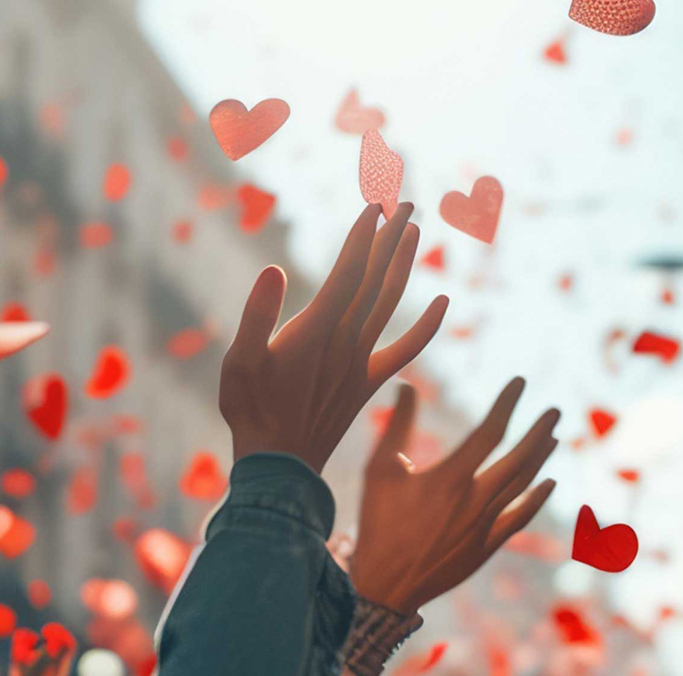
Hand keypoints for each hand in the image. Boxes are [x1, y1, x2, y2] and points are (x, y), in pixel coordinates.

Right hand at [220, 203, 447, 473]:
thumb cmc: (251, 414)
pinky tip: (443, 303)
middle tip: (405, 201)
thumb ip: (256, 317)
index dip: (364, 236)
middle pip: (375, 278)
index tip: (376, 205)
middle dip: (391, 237)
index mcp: (316, 329)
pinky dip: (427, 326)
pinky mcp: (369, 383)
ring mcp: (361, 361)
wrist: (280, 467)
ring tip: (416, 231)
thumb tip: (273, 271)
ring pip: (390, 302)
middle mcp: (346, 340)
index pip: (349, 271)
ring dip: (404, 265)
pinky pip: (407, 349)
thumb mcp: (238, 364)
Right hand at [351, 378, 558, 612]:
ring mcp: (484, 526)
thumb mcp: (379, 471)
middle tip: (555, 410)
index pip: (489, 433)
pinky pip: (519, 518)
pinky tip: (548, 483)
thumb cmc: (378, 524)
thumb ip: (397, 426)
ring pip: (522, 486)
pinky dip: (536, 498)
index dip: (508, 405)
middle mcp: (473, 501)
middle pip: (518, 459)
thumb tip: (406, 386)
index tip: (520, 383)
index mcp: (449, 478)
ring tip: (553, 437)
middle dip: (538, 431)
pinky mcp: (486, 547)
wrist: (385, 585)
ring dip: (540, 459)